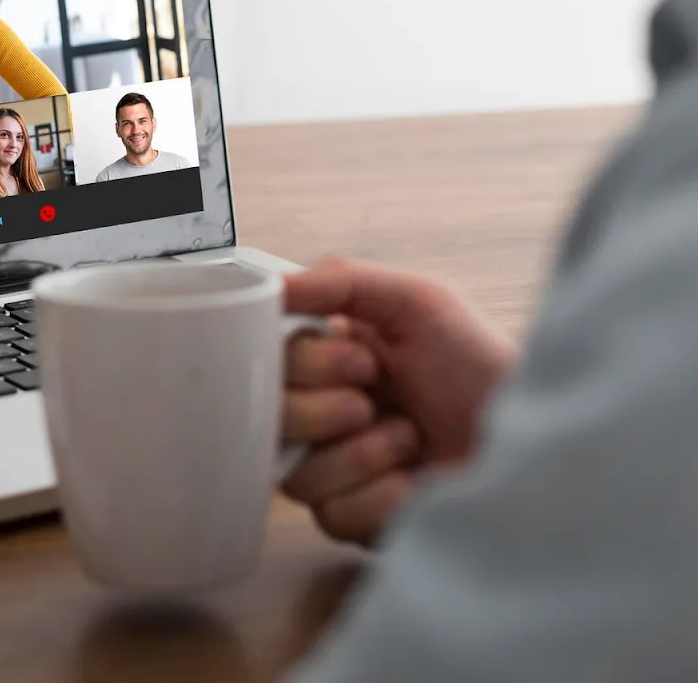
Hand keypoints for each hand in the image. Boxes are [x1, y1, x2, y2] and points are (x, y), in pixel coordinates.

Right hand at [280, 258, 515, 546]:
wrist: (536, 447)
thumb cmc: (484, 370)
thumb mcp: (419, 302)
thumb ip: (340, 281)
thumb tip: (271, 286)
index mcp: (328, 359)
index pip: (266, 362)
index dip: (304, 365)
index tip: (360, 360)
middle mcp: (323, 414)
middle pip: (268, 419)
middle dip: (325, 412)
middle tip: (374, 399)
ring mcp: (337, 471)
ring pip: (295, 475)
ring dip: (359, 455)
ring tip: (408, 440)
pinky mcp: (357, 520)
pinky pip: (332, 515)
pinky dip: (378, 496)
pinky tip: (413, 483)